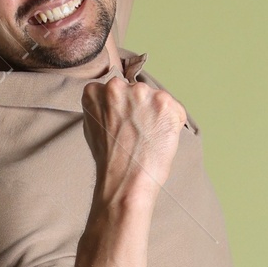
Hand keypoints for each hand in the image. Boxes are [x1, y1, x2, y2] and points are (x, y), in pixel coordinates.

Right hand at [81, 74, 187, 194]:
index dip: (124, 111)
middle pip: (138, 92)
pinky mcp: (164, 102)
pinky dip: (173, 124)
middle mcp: (117, 86)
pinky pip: (175, 110)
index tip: (123, 125)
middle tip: (137, 134)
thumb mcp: (92, 128)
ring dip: (157, 116)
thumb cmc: (110, 161)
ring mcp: (142, 93)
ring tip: (148, 139)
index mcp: (96, 91)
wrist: (126, 180)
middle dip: (141, 110)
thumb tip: (117, 105)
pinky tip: (160, 139)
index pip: (116, 91)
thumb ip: (103, 109)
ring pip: (157, 100)